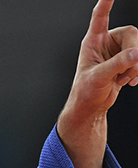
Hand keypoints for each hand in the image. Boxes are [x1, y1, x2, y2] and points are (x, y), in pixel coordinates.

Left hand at [57, 0, 137, 167]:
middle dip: (133, 54)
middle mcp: (106, 43)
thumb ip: (117, 64)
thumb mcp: (99, 78)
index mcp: (92, 42)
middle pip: (132, 34)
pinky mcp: (125, 61)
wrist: (91, 107)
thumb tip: (136, 53)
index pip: (100, 17)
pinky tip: (128, 82)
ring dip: (135, 65)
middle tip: (126, 72)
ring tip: (123, 79)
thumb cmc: (85, 93)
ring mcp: (117, 52)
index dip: (105, 3)